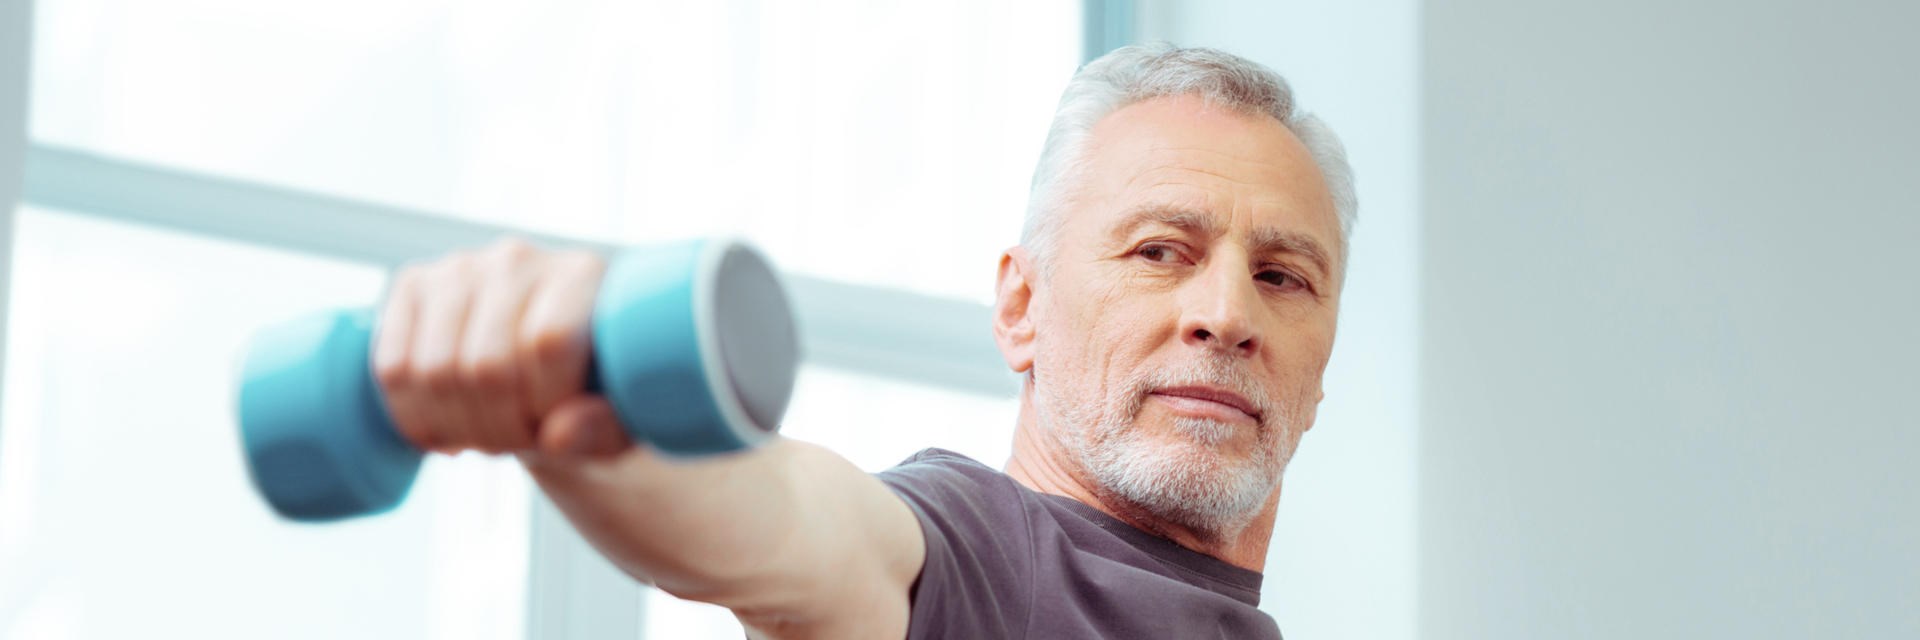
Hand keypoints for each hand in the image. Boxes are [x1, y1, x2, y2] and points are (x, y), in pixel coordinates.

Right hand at [371, 237, 630, 457]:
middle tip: (515, 443)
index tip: (554, 430)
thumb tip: (558, 435)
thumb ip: (603, 430)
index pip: (548, 343)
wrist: (541, 369)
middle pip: (487, 365)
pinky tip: (443, 430)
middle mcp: (518, 258)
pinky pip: (392, 366)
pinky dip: (412, 417)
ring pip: (434, 370)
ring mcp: (459, 267)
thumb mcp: (617, 420)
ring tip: (484, 437)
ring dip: (456, 428)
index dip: (544, 406)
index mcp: (582, 274)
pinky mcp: (413, 286)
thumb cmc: (590, 394)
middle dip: (498, 429)